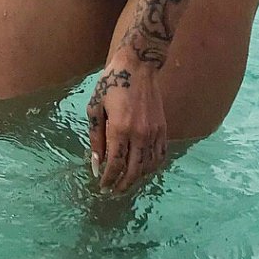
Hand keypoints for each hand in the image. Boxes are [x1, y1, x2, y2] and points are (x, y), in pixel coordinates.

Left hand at [87, 55, 166, 192]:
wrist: (138, 67)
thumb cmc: (111, 84)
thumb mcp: (95, 107)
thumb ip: (96, 136)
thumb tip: (96, 162)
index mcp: (120, 129)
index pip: (115, 164)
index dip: (108, 178)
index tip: (101, 185)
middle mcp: (140, 134)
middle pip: (133, 171)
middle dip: (122, 184)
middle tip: (112, 191)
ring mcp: (154, 133)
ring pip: (148, 167)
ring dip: (137, 179)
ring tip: (125, 182)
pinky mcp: (163, 129)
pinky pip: (160, 156)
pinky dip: (151, 168)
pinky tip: (142, 170)